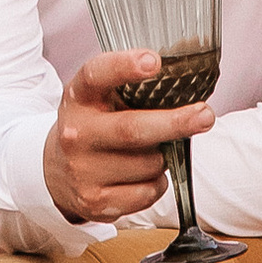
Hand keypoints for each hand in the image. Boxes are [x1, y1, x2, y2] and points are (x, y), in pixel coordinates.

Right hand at [42, 46, 211, 225]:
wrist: (57, 172)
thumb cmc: (95, 128)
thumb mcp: (100, 99)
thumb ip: (131, 89)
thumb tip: (187, 89)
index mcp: (79, 98)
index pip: (95, 75)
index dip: (124, 66)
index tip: (154, 61)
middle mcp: (76, 134)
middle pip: (132, 129)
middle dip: (174, 123)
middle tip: (205, 116)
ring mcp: (83, 170)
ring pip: (149, 164)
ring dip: (163, 158)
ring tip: (151, 152)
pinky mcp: (95, 201)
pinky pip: (148, 192)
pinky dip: (156, 183)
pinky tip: (141, 176)